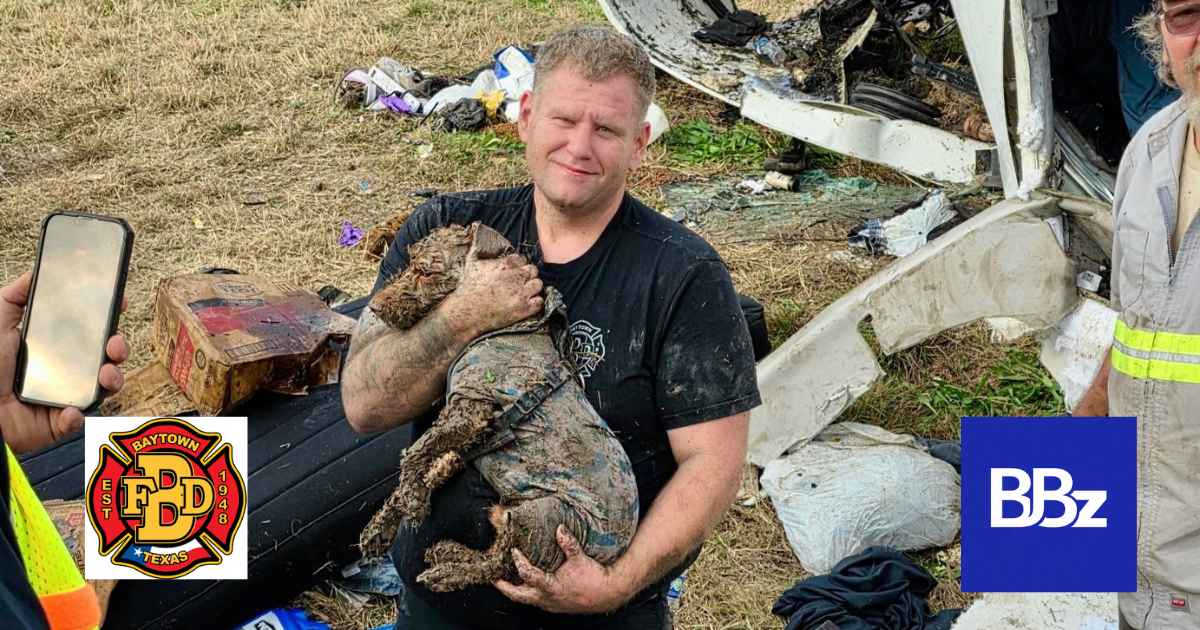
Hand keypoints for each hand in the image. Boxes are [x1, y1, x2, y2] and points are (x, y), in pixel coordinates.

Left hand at [0, 271, 128, 454]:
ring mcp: (67, 394)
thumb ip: (15, 296)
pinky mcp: (60, 420)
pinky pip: (80, 418)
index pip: (91, 330)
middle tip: (116, 344)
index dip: (109, 318)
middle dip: (121, 348)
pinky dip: (78, 414)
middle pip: (107, 356)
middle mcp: (67, 368)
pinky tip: (69, 408)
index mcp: (56, 345)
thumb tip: (36, 271)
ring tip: (106, 375)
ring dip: (113, 379)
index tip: (120, 304)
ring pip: (105, 386)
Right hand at [441, 245, 542, 338]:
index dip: (518, 265)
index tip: (514, 271)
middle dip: (527, 275)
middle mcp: (515, 278)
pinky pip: (539, 302)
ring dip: (532, 288)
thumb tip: (476, 229)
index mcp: (504, 265)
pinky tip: (526, 303)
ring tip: (523, 292)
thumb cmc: (467, 288)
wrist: (465, 313)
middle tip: (519, 282)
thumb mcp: (471, 263)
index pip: (522, 259)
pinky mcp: (523, 309)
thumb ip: (478, 247)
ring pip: (538, 285)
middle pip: (533, 271)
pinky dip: (535, 303)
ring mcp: (521, 294)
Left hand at [495, 525, 631, 614]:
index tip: (513, 550)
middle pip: (518, 595)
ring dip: (517, 590)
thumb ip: (568, 543)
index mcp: (550, 586)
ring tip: (507, 581)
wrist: (607, 595)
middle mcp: (547, 598)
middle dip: (505, 587)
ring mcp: (550, 603)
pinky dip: (529, 592)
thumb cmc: (593, 578)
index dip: (518, 561)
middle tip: (494, 579)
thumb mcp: (580, 558)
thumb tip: (559, 528)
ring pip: (527, 599)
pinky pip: (537, 600)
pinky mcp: (555, 605)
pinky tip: (530, 585)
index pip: (527, 574)